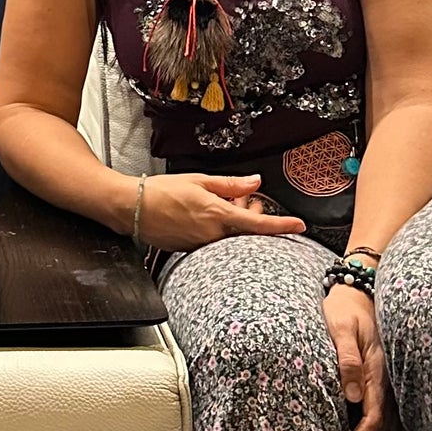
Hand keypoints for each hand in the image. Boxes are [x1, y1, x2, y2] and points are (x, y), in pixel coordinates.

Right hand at [136, 172, 307, 251]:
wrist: (132, 209)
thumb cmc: (160, 192)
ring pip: (231, 236)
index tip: (299, 225)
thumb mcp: (199, 180)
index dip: (281, 225)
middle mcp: (212, 235)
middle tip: (252, 201)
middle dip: (255, 216)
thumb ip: (230, 184)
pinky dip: (222, 228)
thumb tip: (254, 181)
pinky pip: (216, 241)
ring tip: (232, 203)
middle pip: (246, 232)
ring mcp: (202, 245)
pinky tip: (214, 215)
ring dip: (237, 221)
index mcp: (216, 215)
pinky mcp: (192, 250)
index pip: (257, 224)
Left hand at [324, 283, 393, 430]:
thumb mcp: (340, 326)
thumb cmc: (346, 306)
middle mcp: (389, 384)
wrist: (364, 285)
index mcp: (377, 373)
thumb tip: (352, 396)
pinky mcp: (391, 381)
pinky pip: (397, 420)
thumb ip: (347, 359)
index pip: (369, 421)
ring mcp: (393, 384)